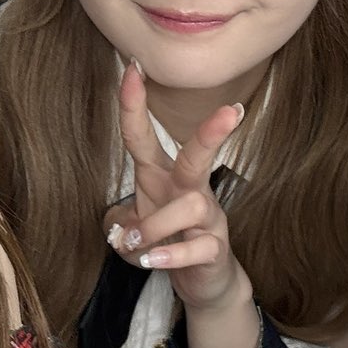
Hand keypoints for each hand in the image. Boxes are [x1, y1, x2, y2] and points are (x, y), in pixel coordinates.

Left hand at [105, 62, 250, 314]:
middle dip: (210, 134)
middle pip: (197, 157)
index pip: (145, 136)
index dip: (135, 104)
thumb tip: (115, 229)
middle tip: (231, 111)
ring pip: (191, 206)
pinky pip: (197, 248)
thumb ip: (123, 219)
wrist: (205, 280)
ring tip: (136, 243)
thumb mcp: (140, 221)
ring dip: (155, 224)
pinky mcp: (214, 250)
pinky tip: (152, 260)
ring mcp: (207, 220)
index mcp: (163, 176)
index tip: (132, 68)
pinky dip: (171, 255)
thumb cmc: (171, 237)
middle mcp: (188, 191)